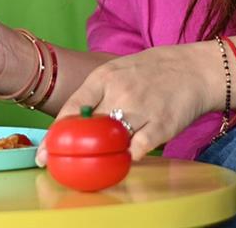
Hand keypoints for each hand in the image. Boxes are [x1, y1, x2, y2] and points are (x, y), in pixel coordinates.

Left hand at [36, 42, 217, 163]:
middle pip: (89, 128)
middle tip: (65, 168)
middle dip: (76, 151)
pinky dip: (130, 156)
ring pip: (112, 140)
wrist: (191, 68)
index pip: (72, 107)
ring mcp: (141, 107)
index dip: (56, 134)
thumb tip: (72, 123)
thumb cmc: (149, 72)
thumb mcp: (116, 72)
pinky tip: (128, 157)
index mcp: (104, 77)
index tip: (44, 154)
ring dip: (103, 155)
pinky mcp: (162, 124)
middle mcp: (119, 91)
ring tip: (99, 163)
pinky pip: (139, 148)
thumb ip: (96, 95)